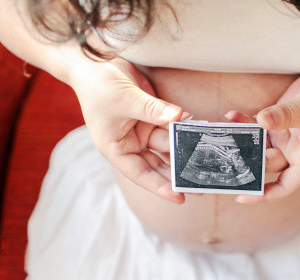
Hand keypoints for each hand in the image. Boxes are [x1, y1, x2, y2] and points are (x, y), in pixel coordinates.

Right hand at [70, 58, 189, 203]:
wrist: (95, 61)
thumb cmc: (98, 85)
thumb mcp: (125, 100)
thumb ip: (153, 110)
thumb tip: (179, 117)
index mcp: (116, 149)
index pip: (140, 174)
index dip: (160, 187)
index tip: (180, 197)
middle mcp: (130, 144)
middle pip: (158, 164)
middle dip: (178, 173)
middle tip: (201, 184)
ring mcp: (142, 131)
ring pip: (167, 146)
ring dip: (184, 150)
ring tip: (205, 158)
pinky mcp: (153, 117)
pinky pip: (171, 126)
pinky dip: (183, 128)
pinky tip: (197, 128)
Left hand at [227, 70, 299, 203]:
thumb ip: (285, 116)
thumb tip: (261, 119)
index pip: (284, 186)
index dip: (263, 195)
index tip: (241, 197)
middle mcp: (293, 152)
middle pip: (265, 164)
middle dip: (246, 162)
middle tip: (223, 159)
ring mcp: (283, 138)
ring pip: (257, 146)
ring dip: (241, 141)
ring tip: (223, 134)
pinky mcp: (276, 123)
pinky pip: (256, 127)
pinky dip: (244, 122)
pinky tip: (232, 115)